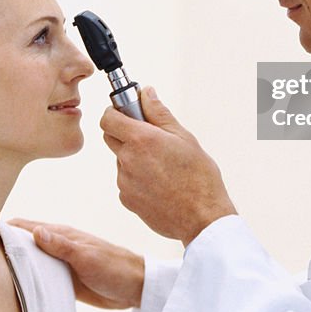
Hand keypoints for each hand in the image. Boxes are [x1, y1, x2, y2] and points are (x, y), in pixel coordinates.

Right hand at [7, 219, 143, 309]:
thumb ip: (62, 245)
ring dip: (13, 262)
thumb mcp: (87, 256)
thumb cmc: (115, 267)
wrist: (134, 287)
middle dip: (2, 244)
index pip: (26, 226)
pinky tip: (13, 285)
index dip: (4, 226)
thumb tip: (35, 231)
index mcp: (61, 234)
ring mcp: (59, 261)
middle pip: (23, 242)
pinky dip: (27, 278)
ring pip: (29, 260)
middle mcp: (56, 245)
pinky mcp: (63, 278)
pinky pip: (40, 276)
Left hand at [101, 86, 236, 245]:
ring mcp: (124, 182)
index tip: (127, 112)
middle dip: (125, 132)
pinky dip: (137, 179)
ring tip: (162, 166)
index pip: (108, 118)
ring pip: (121, 160)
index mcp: (141, 140)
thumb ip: (159, 113)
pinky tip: (160, 183)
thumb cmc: (199, 177)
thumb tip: (146, 93)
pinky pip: (126, 181)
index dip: (115, 112)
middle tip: (150, 137)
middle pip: (111, 137)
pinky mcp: (127, 200)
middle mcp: (127, 160)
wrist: (202, 218)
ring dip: (134, 157)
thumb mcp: (184, 137)